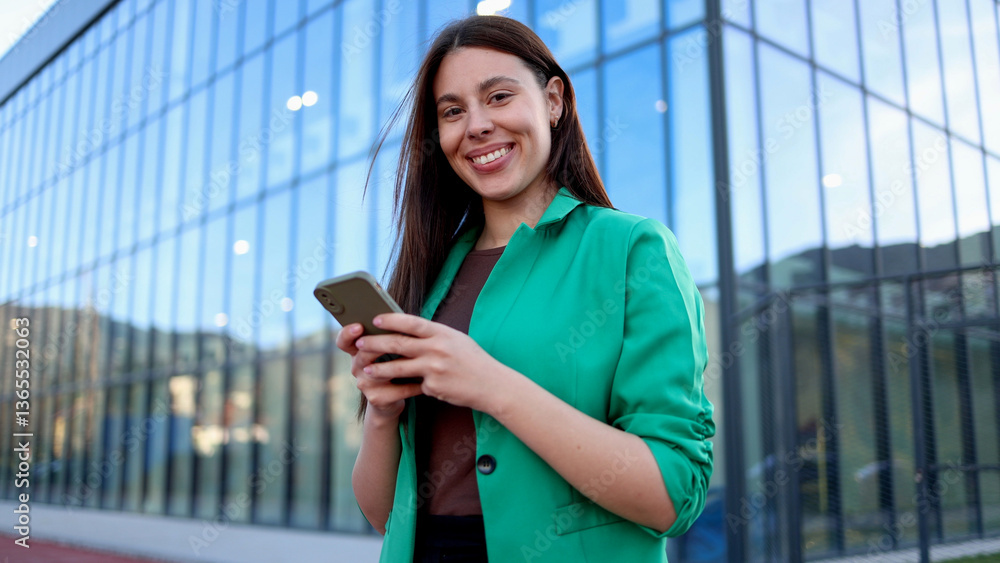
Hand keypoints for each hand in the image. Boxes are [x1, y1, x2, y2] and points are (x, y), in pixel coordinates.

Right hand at [335, 322, 420, 420]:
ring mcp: (365, 383)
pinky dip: (412, 385)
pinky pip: (397, 390)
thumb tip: (402, 317)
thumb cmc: (394, 365)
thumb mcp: (389, 350)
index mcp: (358, 350)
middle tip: (391, 339)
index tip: (358, 326)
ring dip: (397, 365)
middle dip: (377, 345)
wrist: (392, 399)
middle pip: (362, 353)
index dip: (347, 333)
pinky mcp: (377, 398)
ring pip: (378, 372)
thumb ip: (390, 335)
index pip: (344, 340)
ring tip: (414, 359)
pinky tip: (424, 381)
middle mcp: (357, 366)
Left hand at [355, 313, 503, 411]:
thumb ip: (434, 335)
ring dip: (379, 368)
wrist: (492, 385)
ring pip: (398, 367)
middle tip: (360, 343)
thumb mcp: (456, 340)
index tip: (375, 319)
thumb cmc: (473, 361)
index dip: (391, 319)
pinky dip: (408, 386)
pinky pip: (415, 385)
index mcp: (442, 333)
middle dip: (375, 343)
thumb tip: (409, 330)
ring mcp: (434, 369)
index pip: (411, 322)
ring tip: (366, 369)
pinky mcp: (433, 387)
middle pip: (398, 344)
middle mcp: (437, 349)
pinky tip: (399, 388)